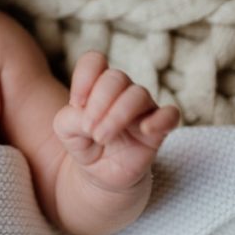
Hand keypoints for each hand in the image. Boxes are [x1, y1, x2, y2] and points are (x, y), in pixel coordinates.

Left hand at [53, 51, 178, 191]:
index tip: (75, 103)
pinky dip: (160, 119)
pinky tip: (145, 130)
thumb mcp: (64, 131)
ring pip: (138, 94)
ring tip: (101, 137)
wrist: (99, 173)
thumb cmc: (83, 142)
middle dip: (99, 103)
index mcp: (97, 84)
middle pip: (116, 77)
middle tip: (89, 129)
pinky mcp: (159, 129)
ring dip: (117, 115)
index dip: (84, 77)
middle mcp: (122, 91)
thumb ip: (69, 118)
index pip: (94, 62)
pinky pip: (170, 115)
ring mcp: (142, 108)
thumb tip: (87, 116)